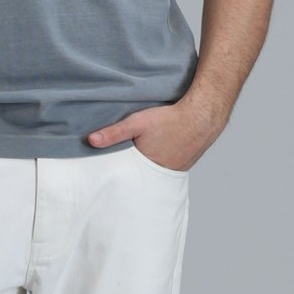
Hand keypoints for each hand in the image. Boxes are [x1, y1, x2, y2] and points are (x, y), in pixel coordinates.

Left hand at [86, 102, 210, 172]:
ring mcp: (174, 172)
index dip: (117, 176)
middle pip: (139, 178)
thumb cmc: (171, 119)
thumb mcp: (137, 122)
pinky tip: (156, 156)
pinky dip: (158, 165)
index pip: (126, 177)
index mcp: (147, 167)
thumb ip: (114, 133)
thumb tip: (90, 141)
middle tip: (119, 173)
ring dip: (145, 170)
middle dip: (130, 175)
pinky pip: (165, 170)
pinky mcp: (182, 166)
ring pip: (152, 174)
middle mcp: (161, 174)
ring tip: (137, 164)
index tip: (106, 178)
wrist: (203, 115)